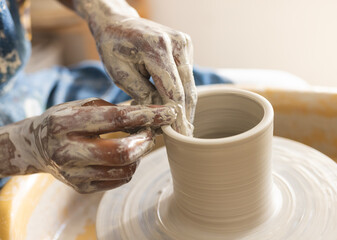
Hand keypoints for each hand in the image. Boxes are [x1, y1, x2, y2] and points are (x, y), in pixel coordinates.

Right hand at [20, 98, 174, 192]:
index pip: (115, 119)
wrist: (36, 147)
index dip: (146, 115)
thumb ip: (115, 110)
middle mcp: (67, 151)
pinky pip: (119, 180)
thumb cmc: (66, 121)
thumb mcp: (83, 106)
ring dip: (140, 154)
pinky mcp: (81, 188)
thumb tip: (152, 114)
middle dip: (146, 140)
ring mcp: (73, 174)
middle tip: (152, 131)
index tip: (168, 112)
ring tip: (138, 142)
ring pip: (124, 169)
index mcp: (65, 123)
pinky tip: (126, 155)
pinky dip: (130, 166)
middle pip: (122, 152)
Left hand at [74, 0, 196, 135]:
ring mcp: (184, 43)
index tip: (179, 137)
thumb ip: (143, 95)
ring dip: (186, 107)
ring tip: (184, 129)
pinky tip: (179, 111)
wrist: (118, 23)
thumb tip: (160, 119)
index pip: (173, 91)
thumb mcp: (120, 74)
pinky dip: (183, 94)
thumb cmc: (113, 47)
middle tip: (185, 139)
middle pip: (187, 89)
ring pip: (190, 85)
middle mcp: (177, 43)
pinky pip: (187, 77)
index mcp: (157, 47)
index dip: (177, 117)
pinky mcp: (185, 47)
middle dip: (185, 116)